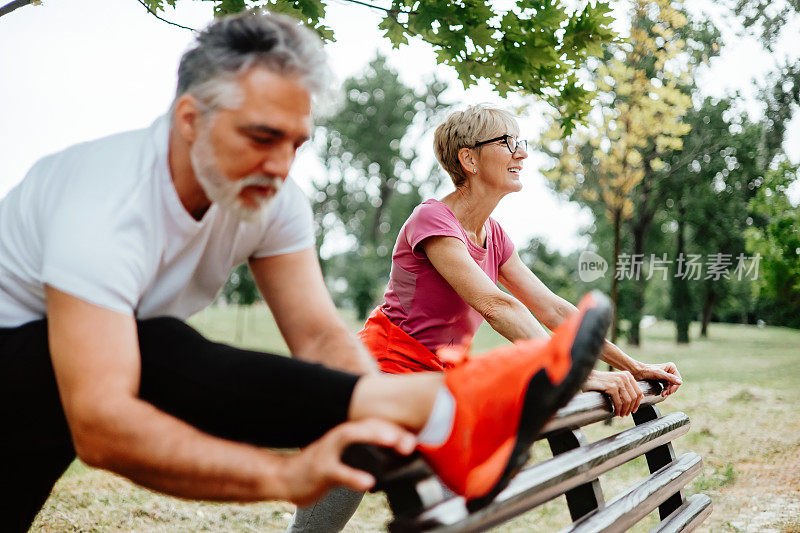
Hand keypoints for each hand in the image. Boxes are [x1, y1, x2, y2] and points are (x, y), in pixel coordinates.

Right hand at [278, 419, 415, 505]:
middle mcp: (337, 438)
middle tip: (410, 439)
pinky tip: (368, 482)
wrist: (283, 478)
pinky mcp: (320, 470)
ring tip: (392, 440)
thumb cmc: (318, 467)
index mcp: (345, 435)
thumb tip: (390, 454)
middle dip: (388, 428)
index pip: (372, 425)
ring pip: (348, 435)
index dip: (394, 428)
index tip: (415, 437)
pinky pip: (338, 472)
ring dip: (372, 435)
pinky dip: (354, 476)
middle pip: (364, 424)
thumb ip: (362, 452)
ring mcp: (327, 451)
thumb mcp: (341, 456)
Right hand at [582, 369, 643, 416]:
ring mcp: (618, 381)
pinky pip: (619, 402)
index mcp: (627, 375)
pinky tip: (615, 412)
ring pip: (627, 401)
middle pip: (634, 397)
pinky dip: (618, 409)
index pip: (638, 392)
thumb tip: (641, 397)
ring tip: (621, 414)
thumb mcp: (616, 382)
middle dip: (630, 408)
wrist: (587, 378)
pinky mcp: (611, 387)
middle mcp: (624, 377)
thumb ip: (627, 387)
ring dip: (624, 410)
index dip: (637, 403)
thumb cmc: (600, 382)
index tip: (633, 410)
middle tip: (625, 414)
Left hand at [631, 362, 681, 396]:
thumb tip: (680, 382)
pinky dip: (665, 390)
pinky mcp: (661, 379)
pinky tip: (662, 393)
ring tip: (663, 394)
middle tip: (665, 394)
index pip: (678, 379)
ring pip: (671, 385)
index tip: (669, 391)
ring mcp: (665, 375)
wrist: (636, 372)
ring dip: (668, 391)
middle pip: (674, 383)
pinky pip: (666, 386)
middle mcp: (669, 370)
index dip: (675, 386)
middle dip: (670, 389)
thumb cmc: (646, 371)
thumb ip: (670, 378)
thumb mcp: (659, 374)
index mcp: (671, 367)